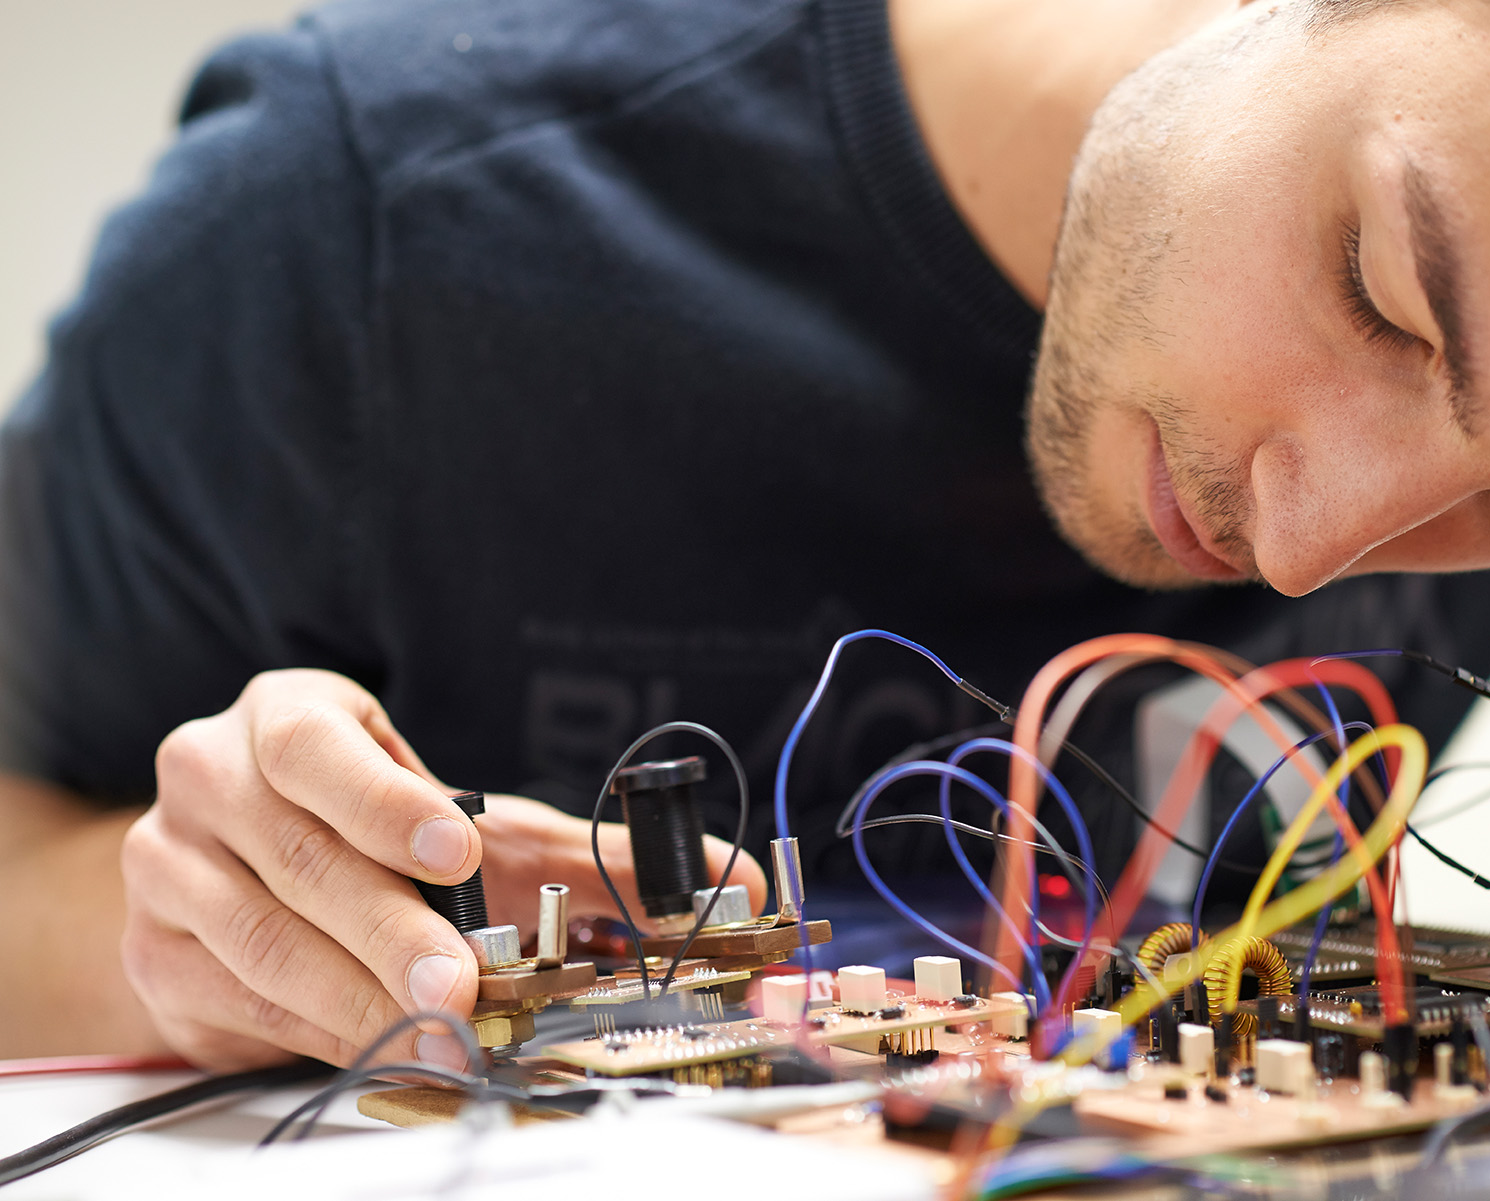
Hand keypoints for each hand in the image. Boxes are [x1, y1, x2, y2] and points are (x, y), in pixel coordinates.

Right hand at [120, 669, 764, 1071]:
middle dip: (391, 930)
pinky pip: (239, 1002)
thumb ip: (595, 853)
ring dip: (358, 995)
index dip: (384, 799)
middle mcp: (208, 779)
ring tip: (437, 1031)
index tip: (457, 845)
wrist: (242, 862)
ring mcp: (169, 869)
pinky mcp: (156, 955)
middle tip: (458, 984)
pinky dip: (317, 1028)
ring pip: (264, 941)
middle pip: (299, 860)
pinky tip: (378, 1042)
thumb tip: (739, 886)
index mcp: (283, 720)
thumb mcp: (479, 822)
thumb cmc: (378, 827)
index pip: (316, 749)